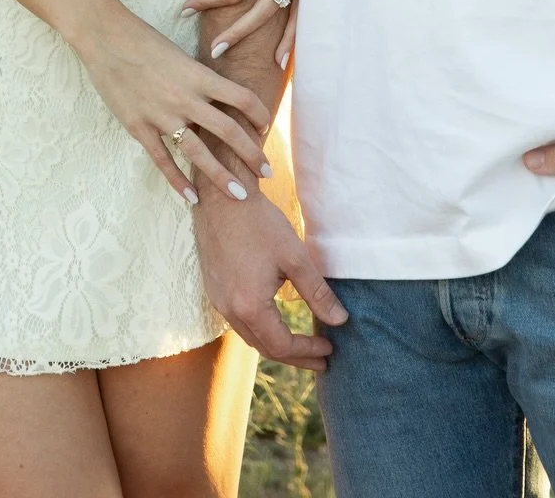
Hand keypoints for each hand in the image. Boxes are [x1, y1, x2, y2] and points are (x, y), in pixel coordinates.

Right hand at [79, 9, 272, 205]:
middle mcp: (186, 97)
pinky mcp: (139, 127)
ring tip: (240, 195)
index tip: (266, 127)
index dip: (260, 114)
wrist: (106, 38)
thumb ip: (198, 80)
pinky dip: (178, 181)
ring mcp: (162, 115)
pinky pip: (163, 160)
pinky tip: (192, 198)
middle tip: (267, 172)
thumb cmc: (144, 40)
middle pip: (228, 131)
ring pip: (199, 152)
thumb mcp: (180, 55)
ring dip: (222, 176)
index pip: (242, 98)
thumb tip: (217, 100)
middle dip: (252, 154)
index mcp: (199, 75)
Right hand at [193, 187, 346, 371]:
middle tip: (320, 359)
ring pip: (250, 336)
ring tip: (301, 345)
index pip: (282, 345)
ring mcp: (218, 300)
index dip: (308, 351)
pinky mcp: (214, 288)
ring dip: (276, 345)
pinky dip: (260, 329)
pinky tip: (274, 321)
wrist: (222, 196)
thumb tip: (340, 320)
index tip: (329, 348)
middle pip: (265, 348)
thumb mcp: (294, 257)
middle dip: (295, 357)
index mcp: (249, 306)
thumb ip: (317, 292)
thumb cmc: (258, 223)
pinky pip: (238, 321)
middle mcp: (229, 310)